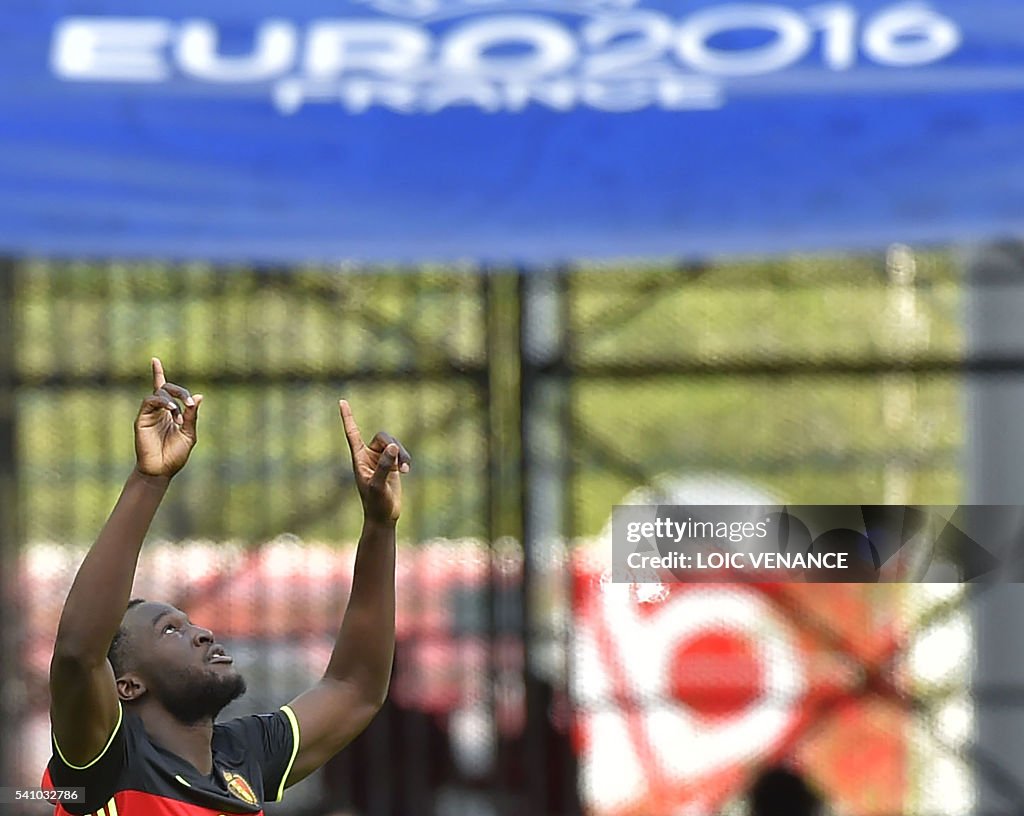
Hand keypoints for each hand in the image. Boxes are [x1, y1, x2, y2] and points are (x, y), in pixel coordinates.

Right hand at [134, 358, 201, 478]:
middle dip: (179, 390)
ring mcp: (149, 414)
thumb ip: (192, 416)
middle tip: (188, 402)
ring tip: (179, 414)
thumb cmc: (175, 455)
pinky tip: (171, 411)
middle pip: (165, 388)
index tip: (154, 359)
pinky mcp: (141, 419)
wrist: (161, 471)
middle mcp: (159, 411)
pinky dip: (162, 402)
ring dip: (172, 399)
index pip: (164, 390)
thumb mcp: (189, 434)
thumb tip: (198, 396)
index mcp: (170, 413)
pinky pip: (149, 402)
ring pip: (158, 393)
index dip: (158, 374)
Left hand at [339, 400, 410, 524]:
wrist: (383, 517)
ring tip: (406, 470)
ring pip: (393, 444)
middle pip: (383, 437)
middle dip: (395, 446)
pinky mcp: (392, 464)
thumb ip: (385, 465)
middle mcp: (368, 456)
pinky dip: (405, 459)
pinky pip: (400, 452)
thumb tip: (392, 446)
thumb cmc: (376, 504)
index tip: (342, 402)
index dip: (348, 418)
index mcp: (359, 458)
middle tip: (403, 463)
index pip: (352, 433)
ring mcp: (381, 459)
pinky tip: (407, 471)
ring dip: (402, 454)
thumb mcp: (379, 485)